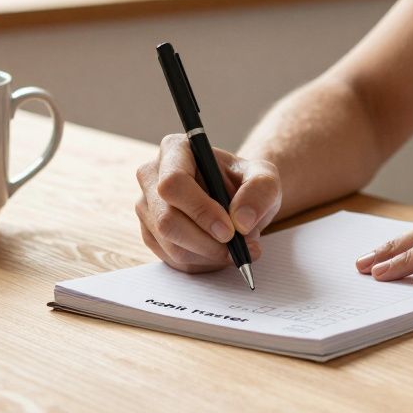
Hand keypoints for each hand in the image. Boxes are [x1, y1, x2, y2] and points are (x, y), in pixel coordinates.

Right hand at [135, 134, 282, 272]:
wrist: (239, 199)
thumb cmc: (247, 183)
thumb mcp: (265, 178)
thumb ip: (260, 191)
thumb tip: (241, 221)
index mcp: (175, 150)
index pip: (174, 183)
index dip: (200, 210)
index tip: (229, 230)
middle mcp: (152, 177)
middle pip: (167, 220)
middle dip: (206, 242)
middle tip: (239, 248)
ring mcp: (147, 207)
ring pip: (170, 244)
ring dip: (209, 255)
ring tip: (237, 249)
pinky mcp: (151, 234)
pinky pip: (172, 259)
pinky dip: (202, 263)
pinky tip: (220, 252)